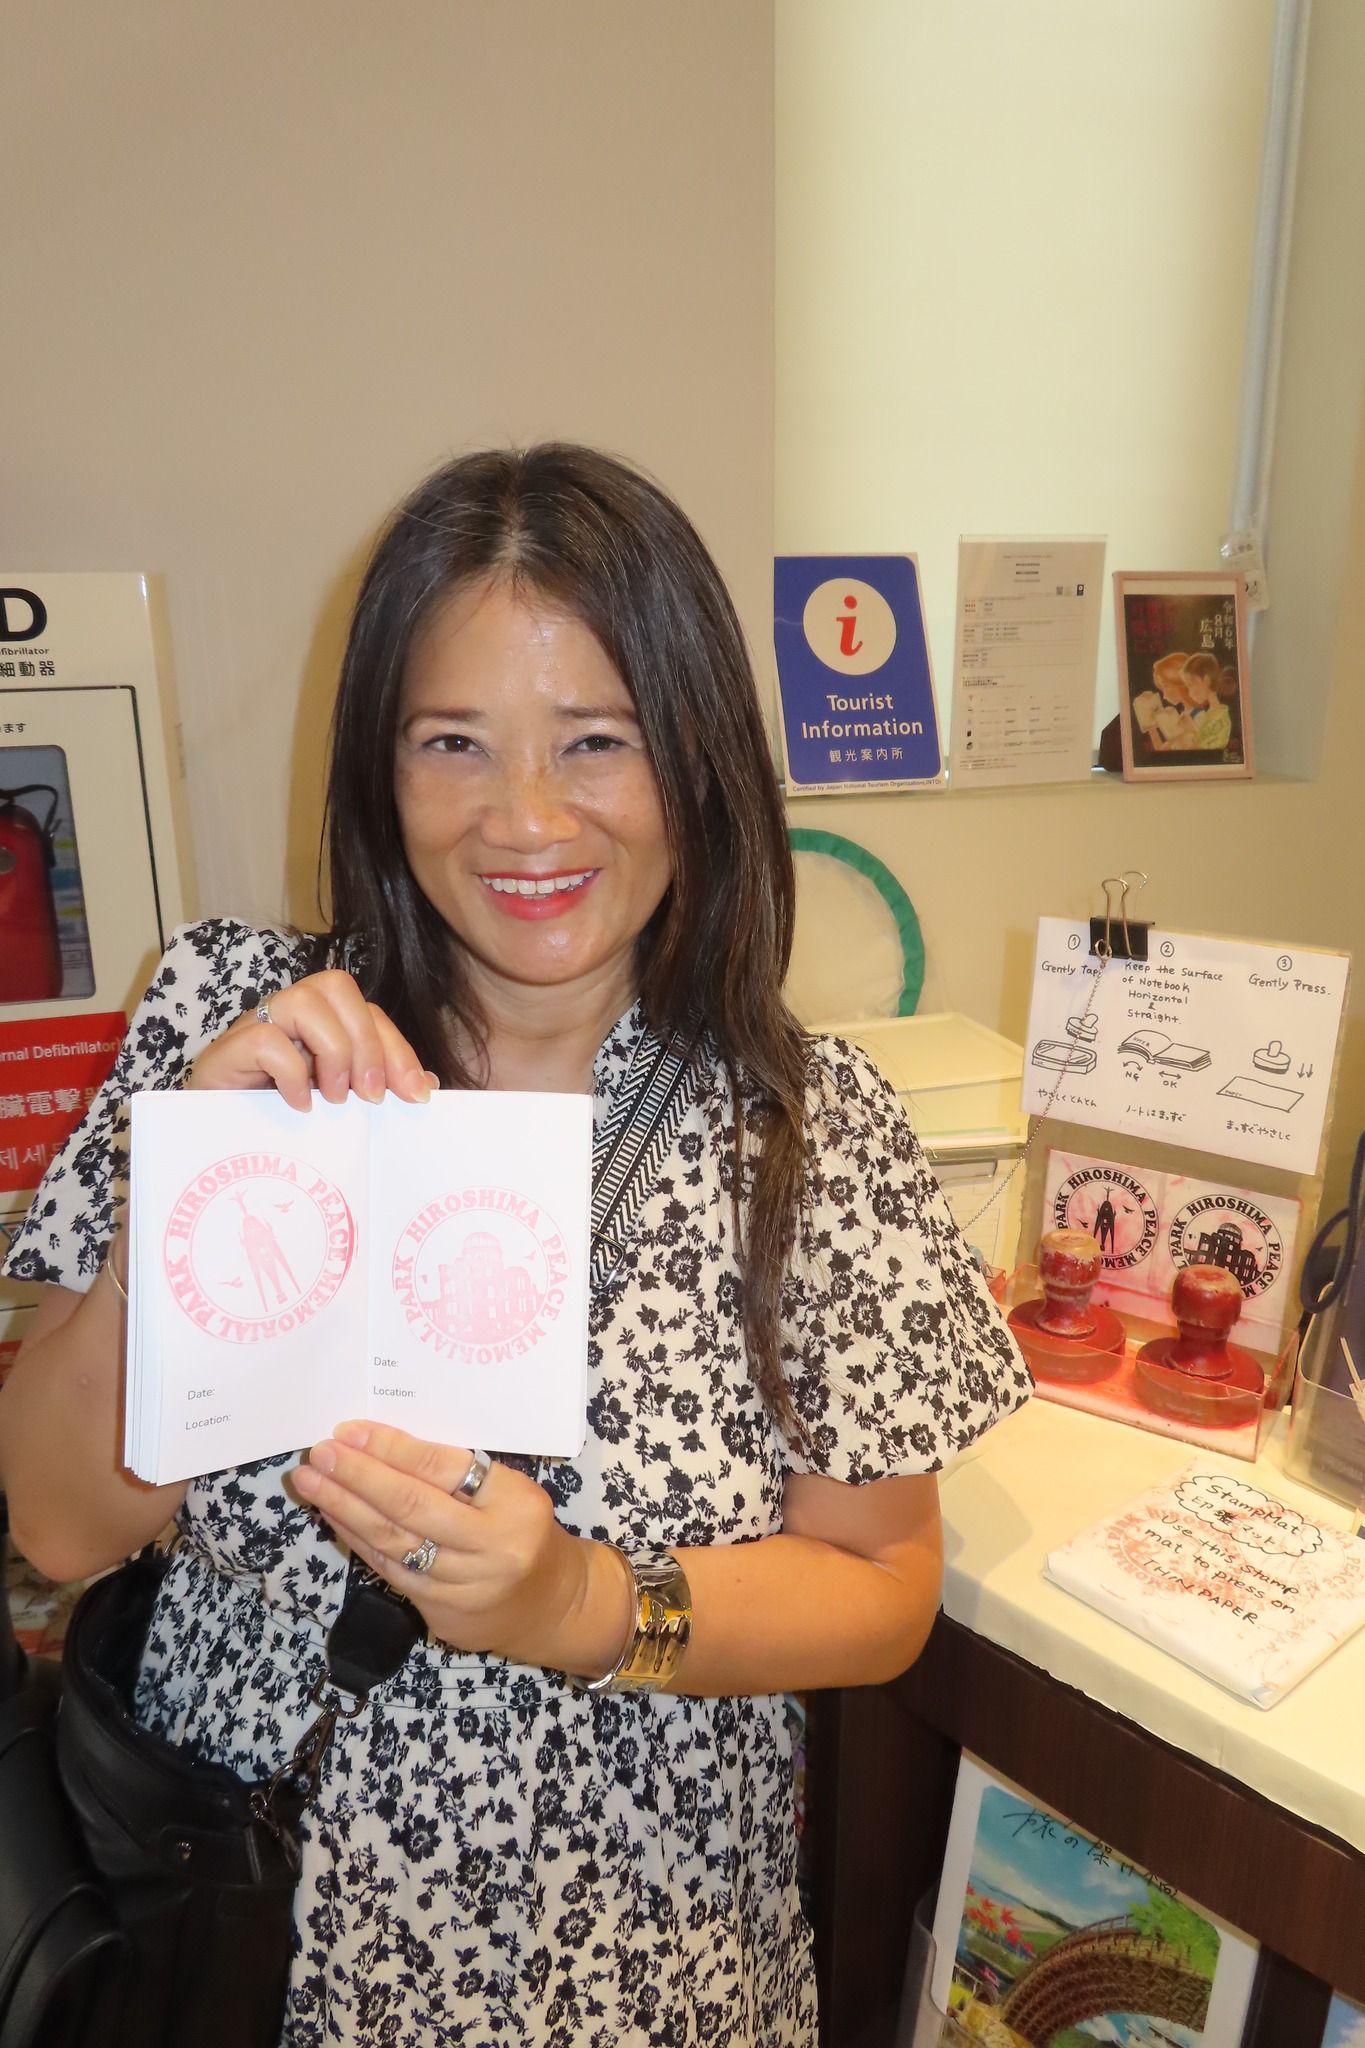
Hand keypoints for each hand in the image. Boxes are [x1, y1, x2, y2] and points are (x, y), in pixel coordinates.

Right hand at [187, 970, 433, 1109]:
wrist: (209, 1151)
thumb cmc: (275, 1126)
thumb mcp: (335, 1108)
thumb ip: (375, 1090)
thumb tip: (427, 1084)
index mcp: (318, 1026)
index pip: (368, 1012)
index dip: (398, 1048)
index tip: (417, 1094)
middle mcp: (287, 1017)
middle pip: (338, 987)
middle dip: (368, 1042)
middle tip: (371, 1096)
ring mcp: (254, 1029)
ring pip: (303, 1000)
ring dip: (334, 1050)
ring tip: (334, 1098)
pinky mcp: (225, 1053)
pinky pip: (264, 1038)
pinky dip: (291, 1072)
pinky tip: (298, 1106)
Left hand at [290, 1422, 625, 1671]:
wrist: (550, 1606)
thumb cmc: (522, 1531)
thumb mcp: (510, 1492)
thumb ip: (459, 1474)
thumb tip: (382, 1445)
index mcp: (514, 1502)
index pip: (444, 1468)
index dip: (392, 1449)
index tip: (350, 1430)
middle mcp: (491, 1546)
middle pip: (412, 1507)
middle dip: (358, 1477)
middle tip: (320, 1453)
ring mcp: (465, 1586)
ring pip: (393, 1542)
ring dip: (344, 1508)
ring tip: (311, 1482)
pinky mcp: (442, 1614)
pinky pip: (390, 1570)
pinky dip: (357, 1540)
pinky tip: (334, 1517)